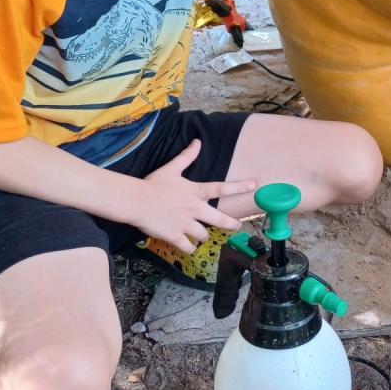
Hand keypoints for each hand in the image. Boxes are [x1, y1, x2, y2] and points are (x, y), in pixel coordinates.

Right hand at [134, 139, 254, 252]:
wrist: (136, 201)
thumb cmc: (153, 184)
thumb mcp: (171, 168)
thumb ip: (186, 156)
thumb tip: (197, 142)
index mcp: (195, 192)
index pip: (221, 188)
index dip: (239, 186)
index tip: (254, 185)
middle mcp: (195, 209)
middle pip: (219, 219)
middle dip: (231, 224)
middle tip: (237, 226)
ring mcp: (186, 224)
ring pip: (203, 235)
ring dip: (202, 236)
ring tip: (199, 234)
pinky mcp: (175, 236)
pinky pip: (188, 247)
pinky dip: (189, 247)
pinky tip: (188, 246)